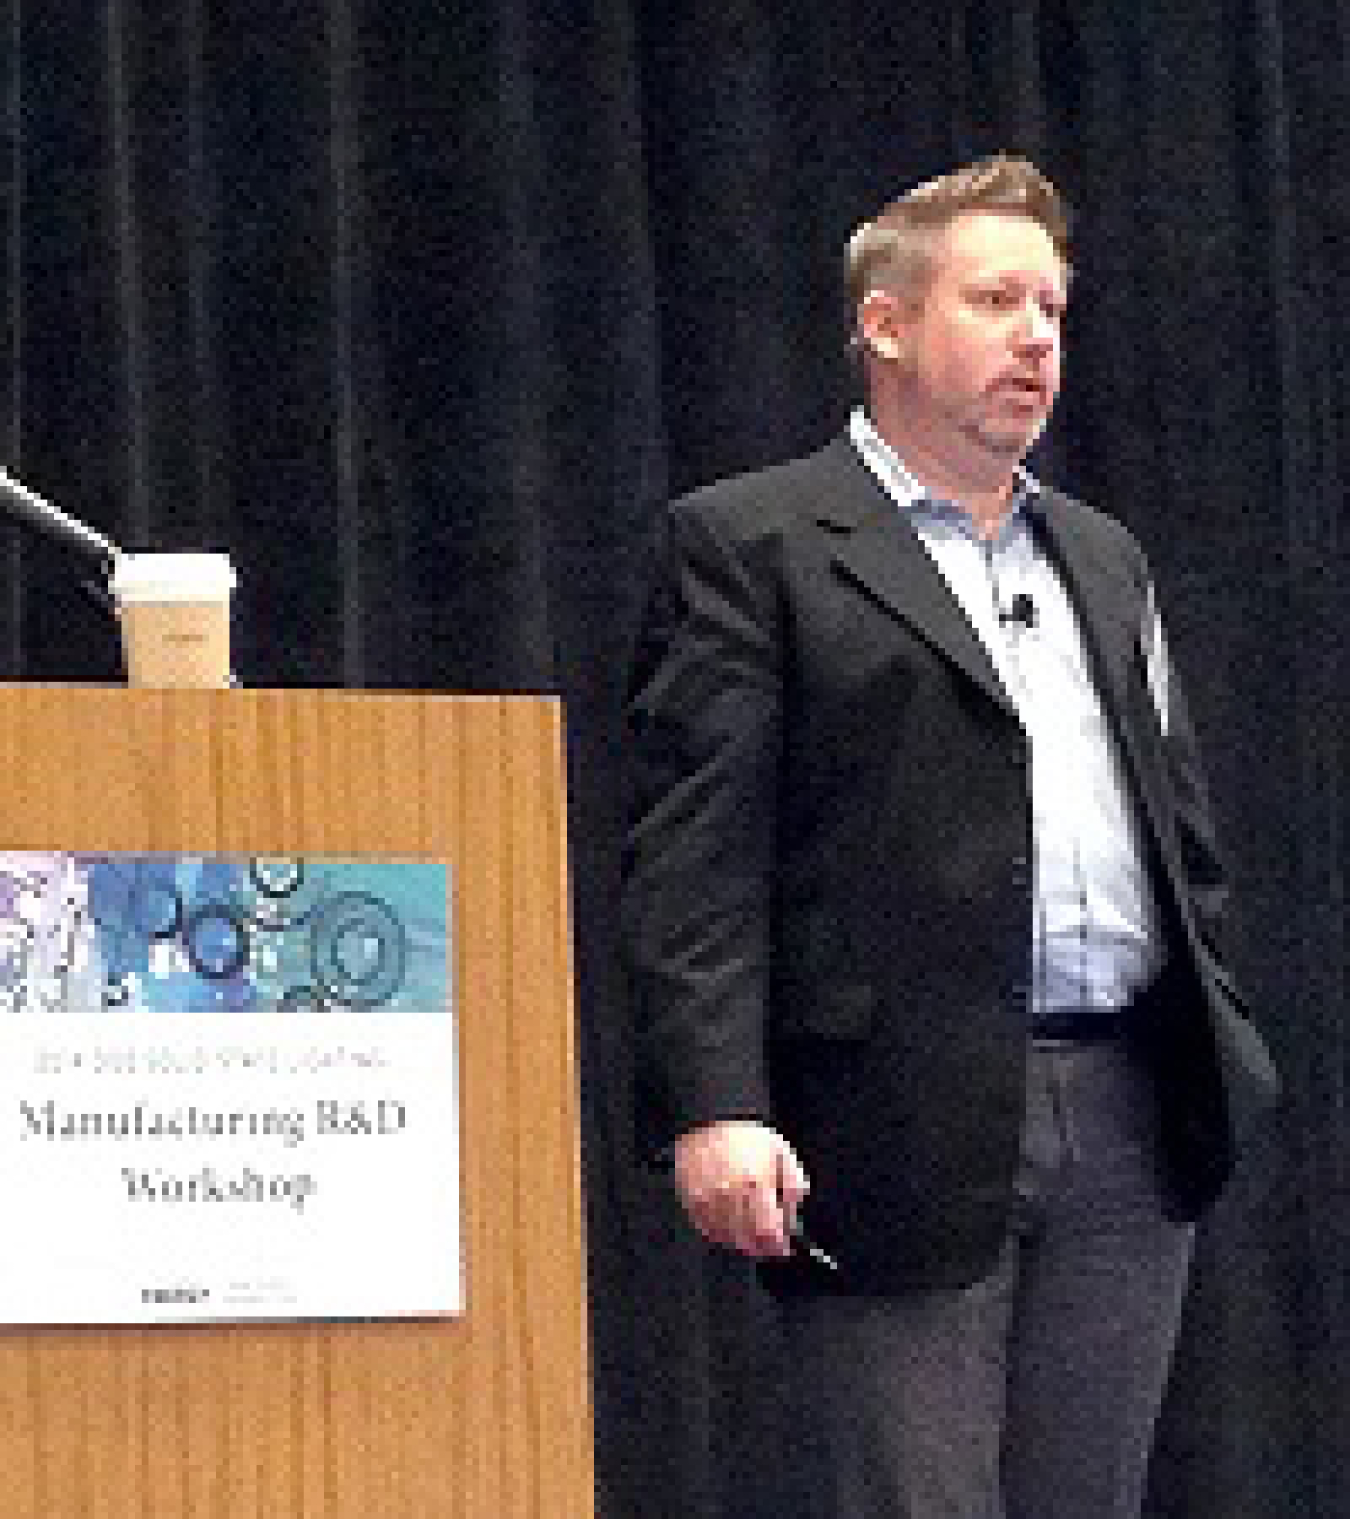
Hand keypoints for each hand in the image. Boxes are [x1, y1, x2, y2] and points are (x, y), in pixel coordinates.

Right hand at [671, 1120, 807, 1259]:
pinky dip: (724, 1235)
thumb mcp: (779, 1150)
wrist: (706, 1122)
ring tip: (752, 1234)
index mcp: (754, 1183)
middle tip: (770, 1244)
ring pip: (729, 1240)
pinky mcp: (692, 1204)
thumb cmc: (745, 1137)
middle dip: (763, 1246)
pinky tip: (733, 1226)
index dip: (778, 1245)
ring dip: (744, 1243)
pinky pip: (710, 1232)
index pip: (768, 1232)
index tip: (783, 1246)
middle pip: (749, 1241)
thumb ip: (793, 1181)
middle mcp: (729, 1196)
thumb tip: (794, 1208)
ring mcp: (707, 1202)